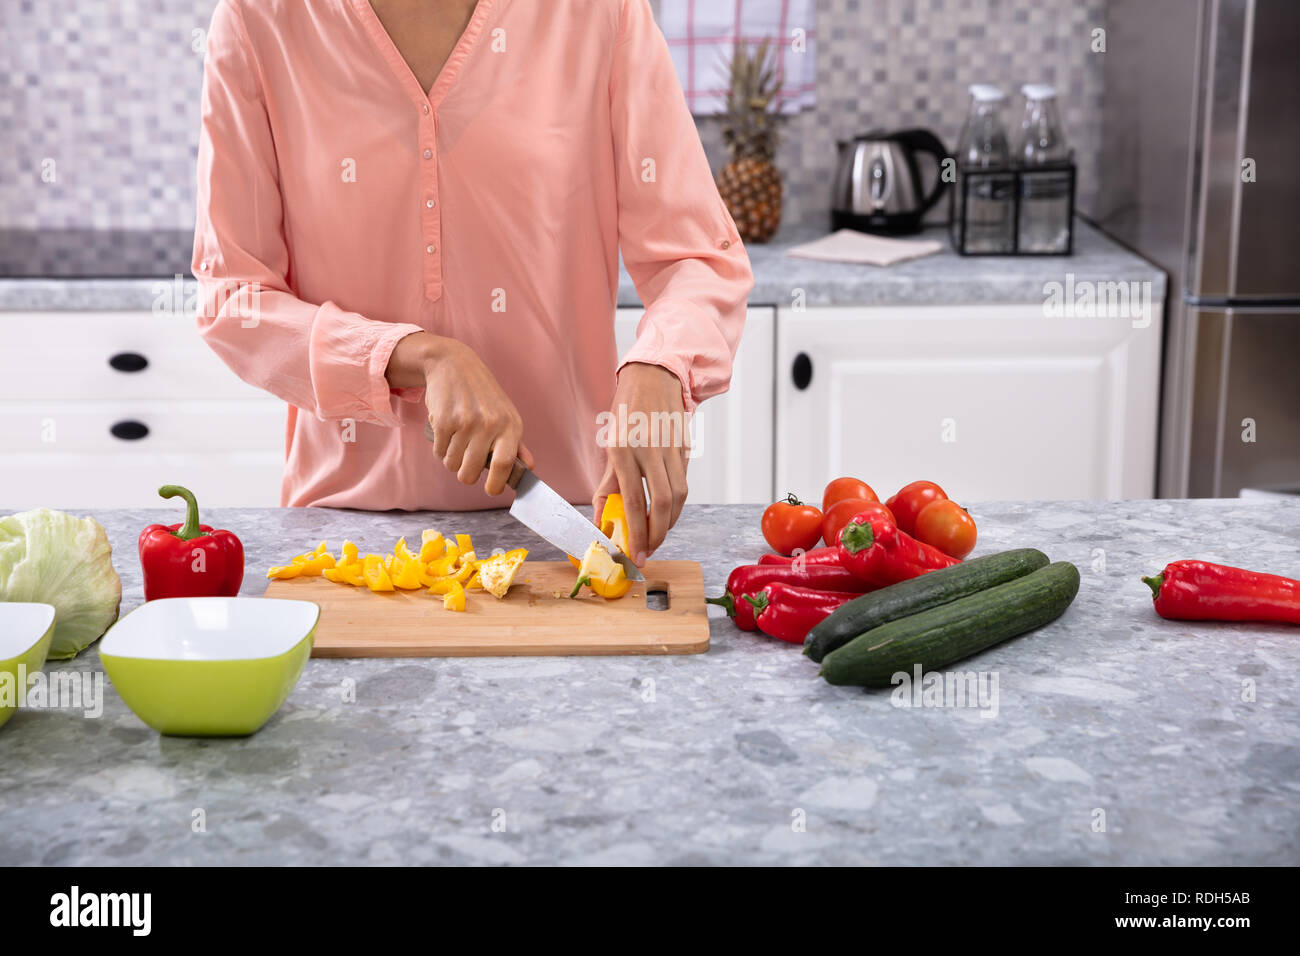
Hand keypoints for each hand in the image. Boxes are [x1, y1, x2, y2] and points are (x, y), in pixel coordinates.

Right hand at [387, 331, 533, 494]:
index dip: (496, 484)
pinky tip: (447, 432)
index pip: (506, 464)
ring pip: (452, 465)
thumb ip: (517, 445)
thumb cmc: (483, 395)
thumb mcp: (506, 414)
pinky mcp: (444, 421)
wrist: (454, 365)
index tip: (491, 490)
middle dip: (465, 474)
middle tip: (465, 462)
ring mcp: (466, 422)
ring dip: (451, 459)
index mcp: (510, 425)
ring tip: (457, 441)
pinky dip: (440, 448)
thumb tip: (529, 469)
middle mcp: (490, 424)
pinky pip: (439, 452)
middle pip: (471, 472)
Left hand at [593, 362, 689, 564]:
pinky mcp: (685, 447)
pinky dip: (676, 503)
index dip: (637, 533)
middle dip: (658, 534)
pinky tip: (667, 512)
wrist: (653, 377)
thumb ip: (607, 486)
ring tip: (658, 535)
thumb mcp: (610, 445)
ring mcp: (670, 448)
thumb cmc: (626, 413)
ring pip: (679, 495)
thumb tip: (601, 522)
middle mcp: (649, 449)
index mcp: (623, 450)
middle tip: (650, 550)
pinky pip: (683, 482)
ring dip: (670, 522)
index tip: (636, 555)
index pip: (634, 502)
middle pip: (662, 503)